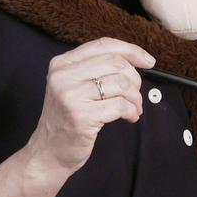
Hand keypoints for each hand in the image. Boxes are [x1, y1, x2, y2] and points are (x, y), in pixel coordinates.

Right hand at [27, 38, 154, 176]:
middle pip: (116, 63)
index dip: (131, 51)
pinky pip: (121, 105)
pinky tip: (129, 117)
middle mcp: (63, 76)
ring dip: (136, 98)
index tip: (148, 61)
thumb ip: (97, 69)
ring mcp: (70, 96)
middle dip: (135, 80)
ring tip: (133, 108)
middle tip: (135, 95)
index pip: (103, 45)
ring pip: (121, 84)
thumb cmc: (68, 119)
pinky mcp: (81, 116)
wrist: (48, 152)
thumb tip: (137, 59)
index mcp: (62, 64)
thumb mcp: (75, 86)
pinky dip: (132, 111)